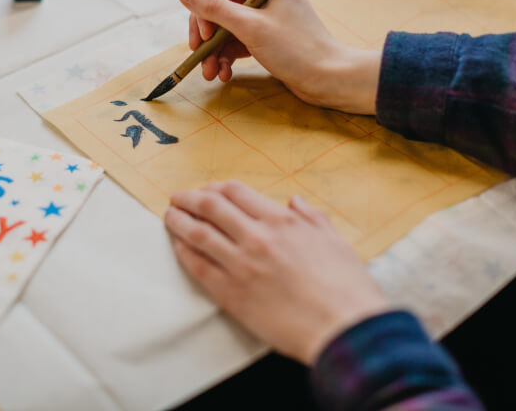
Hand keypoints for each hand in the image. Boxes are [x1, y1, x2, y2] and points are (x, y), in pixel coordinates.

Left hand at [165, 181, 389, 364]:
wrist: (343, 328)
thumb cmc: (345, 286)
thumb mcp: (333, 240)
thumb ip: (311, 217)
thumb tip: (293, 201)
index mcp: (281, 220)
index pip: (236, 192)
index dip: (215, 188)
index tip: (207, 190)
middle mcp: (256, 237)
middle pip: (210, 207)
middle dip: (189, 198)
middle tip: (178, 198)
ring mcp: (241, 265)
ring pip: (198, 234)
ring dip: (179, 221)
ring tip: (170, 217)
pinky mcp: (231, 294)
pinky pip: (198, 267)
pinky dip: (185, 252)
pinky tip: (179, 246)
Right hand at [178, 0, 380, 114]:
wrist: (328, 79)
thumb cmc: (296, 49)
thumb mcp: (251, 28)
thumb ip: (215, 9)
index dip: (205, 8)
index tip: (203, 36)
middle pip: (219, 6)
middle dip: (207, 34)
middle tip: (199, 55)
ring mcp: (265, 15)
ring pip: (225, 27)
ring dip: (214, 51)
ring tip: (210, 73)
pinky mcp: (266, 36)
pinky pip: (236, 41)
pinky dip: (227, 57)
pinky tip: (223, 74)